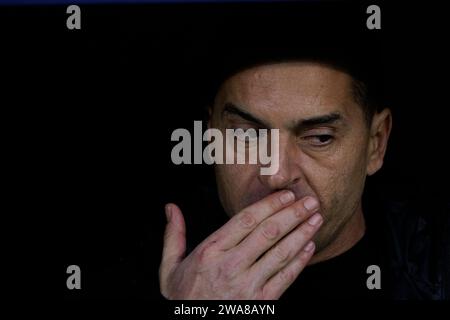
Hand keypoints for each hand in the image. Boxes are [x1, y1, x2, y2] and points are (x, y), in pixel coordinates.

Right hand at [159, 190, 322, 298]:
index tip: (286, 194)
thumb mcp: (169, 267)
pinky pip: (285, 278)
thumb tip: (170, 207)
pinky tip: (310, 247)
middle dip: (292, 214)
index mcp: (211, 251)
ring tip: (316, 219)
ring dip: (301, 234)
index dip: (270, 205)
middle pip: (268, 233)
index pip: (246, 220)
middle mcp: (231, 265)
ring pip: (280, 253)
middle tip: (310, 201)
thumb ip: (174, 235)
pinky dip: (300, 261)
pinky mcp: (261, 303)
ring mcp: (248, 286)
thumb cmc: (183, 297)